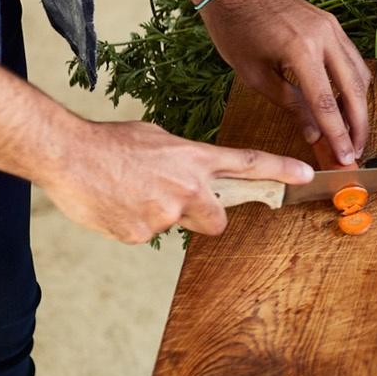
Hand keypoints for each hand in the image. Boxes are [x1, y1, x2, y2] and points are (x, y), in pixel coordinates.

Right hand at [39, 119, 312, 243]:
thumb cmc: (109, 142)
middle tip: (175, 201)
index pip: (248, 164)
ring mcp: (166, 214)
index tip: (308, 174)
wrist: (68, 155)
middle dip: (205, 216)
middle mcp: (188, 188)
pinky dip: (133, 225)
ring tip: (130, 194)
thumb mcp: (157, 139)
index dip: (281, 170)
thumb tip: (188, 173)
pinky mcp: (141, 234)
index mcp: (195, 159)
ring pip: (176, 226)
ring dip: (160, 217)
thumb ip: (182, 160)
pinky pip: (146, 236)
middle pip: (218, 219)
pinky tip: (114, 206)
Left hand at [198, 0, 372, 166]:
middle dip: (358, 124)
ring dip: (360, 105)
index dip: (338, 134)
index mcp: (300, 50)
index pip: (326, 103)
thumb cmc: (235, 29)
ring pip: (360, 74)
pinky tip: (347, 102)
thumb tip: (313, 134)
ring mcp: (332, 28)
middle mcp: (325, 36)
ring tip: (353, 131)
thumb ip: (290, 104)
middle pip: (354, 90)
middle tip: (355, 150)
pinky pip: (352, 59)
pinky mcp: (332, 24)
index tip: (344, 157)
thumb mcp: (255, 75)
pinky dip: (354, 84)